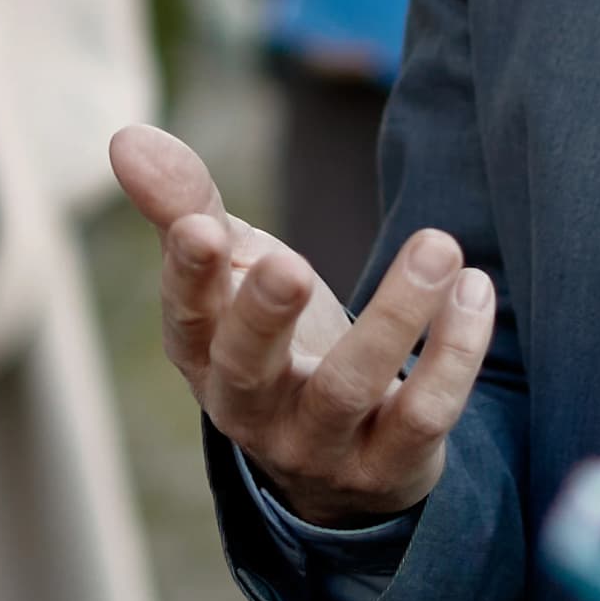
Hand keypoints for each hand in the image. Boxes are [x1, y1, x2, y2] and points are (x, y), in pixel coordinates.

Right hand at [109, 123, 493, 528]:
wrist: (340, 460)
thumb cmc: (273, 340)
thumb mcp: (231, 274)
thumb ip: (186, 206)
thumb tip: (125, 136)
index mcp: (205, 359)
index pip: (186, 322)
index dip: (188, 279)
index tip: (199, 228)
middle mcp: (254, 411)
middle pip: (249, 370)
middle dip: (265, 315)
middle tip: (289, 263)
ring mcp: (322, 444)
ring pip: (351, 387)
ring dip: (396, 314)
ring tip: (439, 245)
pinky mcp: (392, 464)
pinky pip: (425, 413)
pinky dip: (455, 352)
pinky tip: (475, 290)